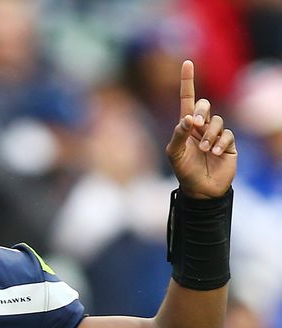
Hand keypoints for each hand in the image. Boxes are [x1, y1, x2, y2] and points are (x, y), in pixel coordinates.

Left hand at [166, 60, 235, 198]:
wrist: (201, 189)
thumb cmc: (184, 171)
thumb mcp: (175, 154)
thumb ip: (178, 135)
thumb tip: (188, 119)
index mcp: (186, 125)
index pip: (188, 99)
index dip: (188, 81)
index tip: (187, 62)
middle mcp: (202, 126)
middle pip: (205, 105)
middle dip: (201, 111)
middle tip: (195, 124)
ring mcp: (216, 133)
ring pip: (217, 120)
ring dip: (210, 134)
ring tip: (205, 149)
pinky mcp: (228, 143)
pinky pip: (227, 134)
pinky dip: (221, 143)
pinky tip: (215, 153)